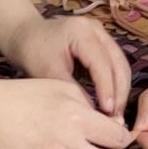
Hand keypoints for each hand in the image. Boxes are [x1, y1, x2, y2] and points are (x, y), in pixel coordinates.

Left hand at [3, 15, 130, 117]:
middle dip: (119, 92)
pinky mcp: (102, 42)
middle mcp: (97, 29)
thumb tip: (94, 115)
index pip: (102, 63)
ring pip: (121, 64)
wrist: (26, 36)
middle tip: (116, 119)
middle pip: (118, 63)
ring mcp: (102, 34)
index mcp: (81, 31)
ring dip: (121, 90)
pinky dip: (115, 84)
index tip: (108, 113)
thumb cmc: (32, 52)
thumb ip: (72, 91)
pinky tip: (111, 103)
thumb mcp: (48, 72)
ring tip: (115, 114)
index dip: (107, 89)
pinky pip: (116, 64)